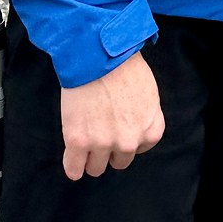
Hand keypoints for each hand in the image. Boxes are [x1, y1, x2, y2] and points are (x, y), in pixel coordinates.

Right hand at [60, 51, 163, 178]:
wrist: (98, 52)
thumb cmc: (122, 64)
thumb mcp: (147, 91)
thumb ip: (145, 114)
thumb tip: (135, 124)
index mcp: (150, 129)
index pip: (141, 148)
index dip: (129, 137)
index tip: (120, 127)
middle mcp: (129, 141)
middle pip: (120, 161)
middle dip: (111, 148)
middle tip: (101, 127)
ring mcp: (103, 144)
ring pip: (96, 167)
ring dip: (91, 156)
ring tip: (86, 136)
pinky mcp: (78, 142)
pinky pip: (74, 169)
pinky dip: (73, 166)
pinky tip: (72, 159)